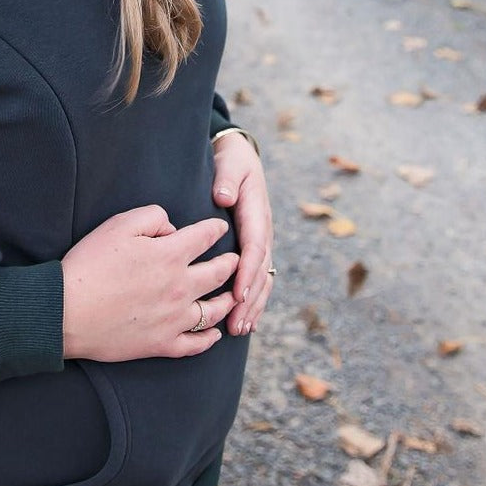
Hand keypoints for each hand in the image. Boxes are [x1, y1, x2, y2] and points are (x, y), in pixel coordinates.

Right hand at [61, 205, 239, 361]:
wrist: (68, 311)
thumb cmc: (90, 264)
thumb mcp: (118, 225)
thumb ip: (153, 217)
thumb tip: (172, 229)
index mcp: (170, 254)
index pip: (204, 237)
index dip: (215, 228)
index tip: (221, 226)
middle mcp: (180, 286)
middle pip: (218, 273)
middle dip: (231, 263)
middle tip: (237, 260)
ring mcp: (173, 319)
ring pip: (214, 310)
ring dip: (228, 301)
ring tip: (234, 296)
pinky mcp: (162, 344)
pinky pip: (195, 344)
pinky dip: (209, 339)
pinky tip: (215, 334)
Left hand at [211, 131, 273, 335]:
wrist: (240, 156)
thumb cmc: (231, 162)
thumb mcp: (229, 164)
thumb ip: (226, 179)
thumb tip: (222, 197)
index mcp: (256, 213)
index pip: (254, 247)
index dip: (247, 272)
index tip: (236, 294)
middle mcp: (263, 230)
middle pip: (260, 271)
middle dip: (249, 299)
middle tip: (236, 323)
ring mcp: (261, 241)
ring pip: (262, 279)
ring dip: (252, 305)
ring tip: (240, 329)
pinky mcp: (255, 247)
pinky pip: (258, 277)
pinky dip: (253, 299)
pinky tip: (245, 320)